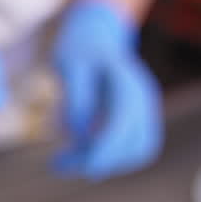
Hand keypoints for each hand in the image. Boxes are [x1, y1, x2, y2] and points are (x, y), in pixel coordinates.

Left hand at [53, 0, 161, 179]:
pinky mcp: (139, 120)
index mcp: (127, 84)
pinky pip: (131, 150)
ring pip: (133, 153)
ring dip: (101, 164)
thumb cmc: (79, 48)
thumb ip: (76, 98)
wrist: (97, 34)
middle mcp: (143, 99)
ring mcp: (145, 110)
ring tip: (64, 160)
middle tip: (55, 164)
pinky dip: (108, 158)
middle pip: (130, 147)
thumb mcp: (70, 64)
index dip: (102, 153)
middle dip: (94, 162)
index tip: (76, 167)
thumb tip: (79, 134)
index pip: (121, 127)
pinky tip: (80, 153)